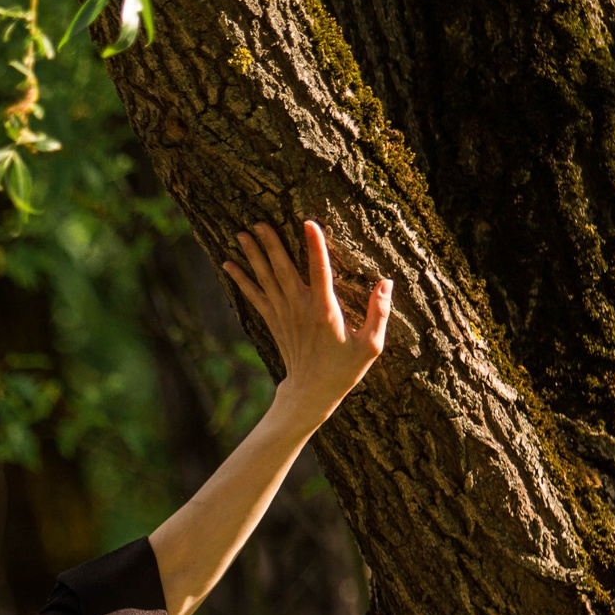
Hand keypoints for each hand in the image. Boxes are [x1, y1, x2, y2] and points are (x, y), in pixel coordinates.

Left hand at [221, 220, 391, 432]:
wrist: (311, 392)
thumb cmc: (344, 369)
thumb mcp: (371, 346)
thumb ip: (379, 312)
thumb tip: (386, 282)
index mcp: (325, 311)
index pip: (320, 271)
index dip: (315, 246)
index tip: (308, 222)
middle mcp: (299, 309)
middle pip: (283, 270)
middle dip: (271, 244)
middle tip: (259, 221)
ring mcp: (283, 314)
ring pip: (266, 279)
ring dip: (253, 256)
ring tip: (241, 234)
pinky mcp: (273, 321)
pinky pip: (254, 296)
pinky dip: (241, 280)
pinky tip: (228, 264)